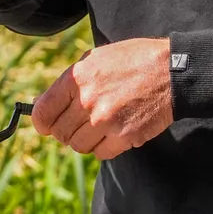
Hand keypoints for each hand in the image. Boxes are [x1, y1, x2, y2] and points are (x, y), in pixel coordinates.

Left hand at [32, 38, 174, 159]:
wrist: (171, 72)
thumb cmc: (132, 62)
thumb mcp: (95, 60)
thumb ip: (67, 83)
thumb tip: (41, 104)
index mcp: (77, 79)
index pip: (43, 112)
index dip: (42, 122)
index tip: (46, 126)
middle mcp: (88, 101)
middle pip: (60, 133)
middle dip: (66, 131)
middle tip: (78, 124)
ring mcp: (105, 121)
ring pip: (78, 146)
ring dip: (85, 140)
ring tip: (99, 126)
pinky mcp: (124, 136)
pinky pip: (100, 153)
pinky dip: (103, 147)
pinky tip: (113, 132)